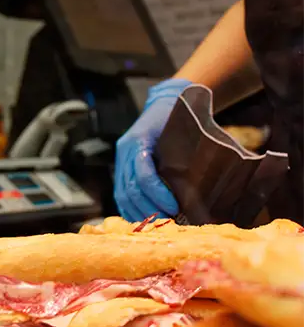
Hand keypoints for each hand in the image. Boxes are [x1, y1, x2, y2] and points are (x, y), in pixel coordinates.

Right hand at [114, 79, 190, 221]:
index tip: (174, 207)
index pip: (143, 174)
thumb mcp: (186, 130)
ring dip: (139, 213)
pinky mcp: (122, 168)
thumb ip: (189, 153)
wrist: (165, 101)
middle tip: (168, 223)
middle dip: (149, 209)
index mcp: (139, 140)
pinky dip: (131, 210)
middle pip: (130, 189)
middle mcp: (125, 151)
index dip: (157, 194)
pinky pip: (121, 194)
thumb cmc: (182, 116)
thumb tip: (206, 186)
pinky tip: (144, 221)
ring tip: (158, 225)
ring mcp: (121, 159)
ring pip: (122, 194)